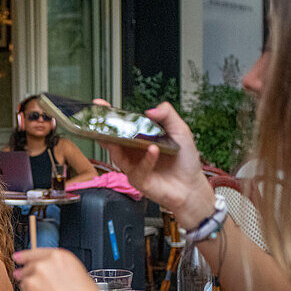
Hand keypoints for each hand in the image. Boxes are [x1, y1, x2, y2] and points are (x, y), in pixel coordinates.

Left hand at [13, 248, 111, 290]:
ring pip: (25, 284)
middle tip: (34, 284)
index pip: (36, 252)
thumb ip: (64, 271)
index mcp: (60, 258)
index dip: (25, 256)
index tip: (19, 258)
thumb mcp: (82, 278)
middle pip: (28, 268)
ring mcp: (33, 282)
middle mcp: (43, 267)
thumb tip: (57, 275)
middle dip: (27, 274)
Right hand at [98, 100, 215, 228]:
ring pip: (117, 154)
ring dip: (118, 143)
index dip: (109, 115)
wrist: (191, 186)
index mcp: (140, 138)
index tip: (99, 105)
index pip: (122, 124)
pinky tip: (153, 150)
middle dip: (103, 129)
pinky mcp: (138, 180)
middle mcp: (133, 151)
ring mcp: (133, 166)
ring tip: (123, 134)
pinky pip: (137, 168)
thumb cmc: (185, 161)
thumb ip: (167, 114)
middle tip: (101, 121)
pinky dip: (146, 159)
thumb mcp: (180, 130)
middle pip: (112, 139)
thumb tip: (149, 110)